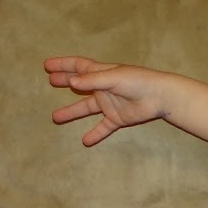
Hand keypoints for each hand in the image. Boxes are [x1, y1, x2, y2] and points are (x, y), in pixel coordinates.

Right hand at [46, 57, 173, 145]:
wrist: (160, 97)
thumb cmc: (138, 81)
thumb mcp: (113, 78)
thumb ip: (93, 80)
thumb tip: (71, 83)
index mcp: (101, 73)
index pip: (78, 66)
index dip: (63, 65)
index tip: (47, 66)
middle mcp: (103, 87)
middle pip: (80, 84)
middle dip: (65, 82)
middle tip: (50, 82)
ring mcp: (110, 103)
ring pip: (86, 108)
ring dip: (71, 112)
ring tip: (55, 118)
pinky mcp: (118, 118)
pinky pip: (103, 127)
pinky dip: (95, 134)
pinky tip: (85, 142)